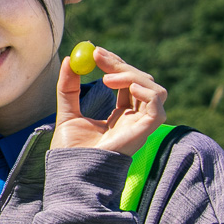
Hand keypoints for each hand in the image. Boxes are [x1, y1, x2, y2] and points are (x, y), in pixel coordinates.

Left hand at [51, 46, 165, 155]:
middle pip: (140, 82)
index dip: (113, 64)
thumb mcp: (66, 112)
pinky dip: (144, 90)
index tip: (96, 52)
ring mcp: (142, 124)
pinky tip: (124, 87)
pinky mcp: (147, 129)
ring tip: (106, 79)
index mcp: (119, 114)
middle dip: (120, 64)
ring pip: (153, 88)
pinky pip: (157, 103)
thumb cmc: (71, 151)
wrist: (74, 171)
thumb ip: (68, 88)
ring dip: (132, 75)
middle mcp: (134, 118)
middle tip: (98, 55)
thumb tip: (69, 60)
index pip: (125, 82)